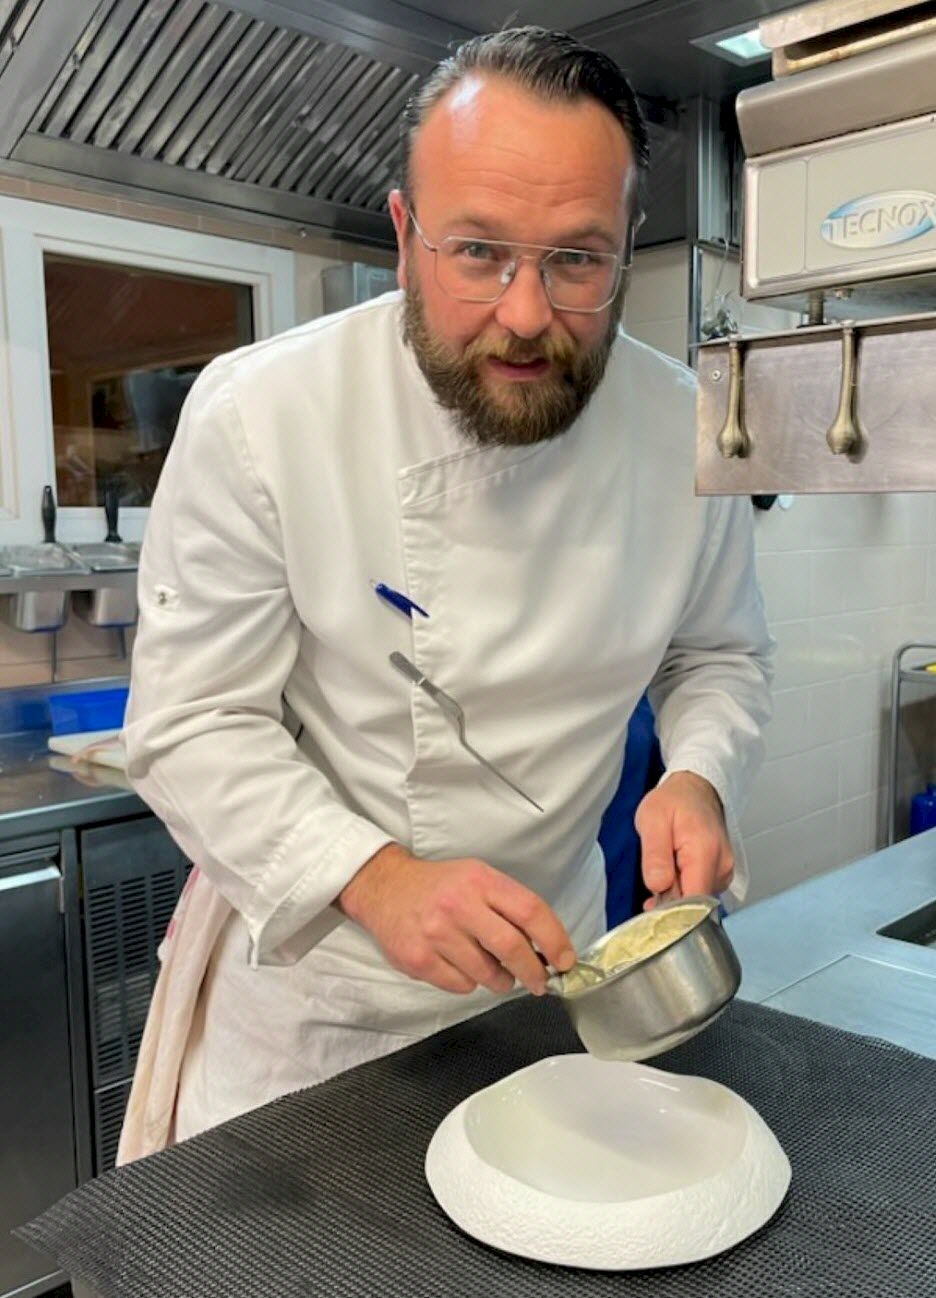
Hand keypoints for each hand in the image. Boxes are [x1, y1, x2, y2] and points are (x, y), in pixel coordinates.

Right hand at [337, 843, 575, 995]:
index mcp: (480, 880)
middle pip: (512, 947)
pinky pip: (461, 985)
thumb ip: (510, 906)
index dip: (555, 939)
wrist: (384, 887)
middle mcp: (458, 905)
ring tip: (494, 970)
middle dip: (534, 972)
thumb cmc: (439, 886)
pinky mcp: (418, 959)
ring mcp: (436, 933)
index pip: (530, 910)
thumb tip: (547, 946)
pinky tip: (460, 964)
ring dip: (501, 980)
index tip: (565, 959)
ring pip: (487, 974)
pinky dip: (469, 982)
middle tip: (540, 981)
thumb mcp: (477, 878)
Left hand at [634, 771, 732, 908]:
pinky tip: (674, 872)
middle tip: (652, 884)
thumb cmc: (673, 801)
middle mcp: (722, 865)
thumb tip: (659, 886)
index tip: (653, 912)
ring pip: (696, 899)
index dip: (673, 913)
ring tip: (664, 867)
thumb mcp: (652, 819)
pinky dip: (684, 888)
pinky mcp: (721, 873)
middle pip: (695, 903)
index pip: (695, 901)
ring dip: (676, 894)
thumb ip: (655, 854)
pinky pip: (700, 891)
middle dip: (670, 902)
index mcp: (705, 852)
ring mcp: (724, 871)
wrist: (694, 789)